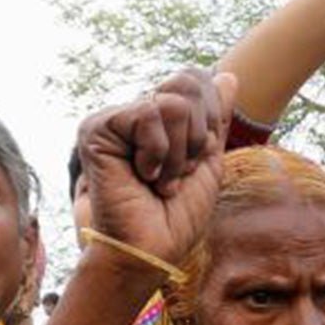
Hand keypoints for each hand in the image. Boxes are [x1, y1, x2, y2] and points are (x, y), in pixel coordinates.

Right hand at [75, 67, 238, 289]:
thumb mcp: (207, 163)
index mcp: (162, 119)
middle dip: (196, 138)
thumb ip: (216, 119)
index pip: (198, 81)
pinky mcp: (97, 127)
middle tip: (175, 175)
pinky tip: (139, 175)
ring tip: (157, 181)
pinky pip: (148, 115)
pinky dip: (156, 153)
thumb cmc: (175, 217)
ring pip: (174, 103)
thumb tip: (227, 75)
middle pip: (188, 83)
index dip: (210, 122)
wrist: (149, 249)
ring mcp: (116, 119)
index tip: (194, 163)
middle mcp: (137, 112)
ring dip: (177, 154)